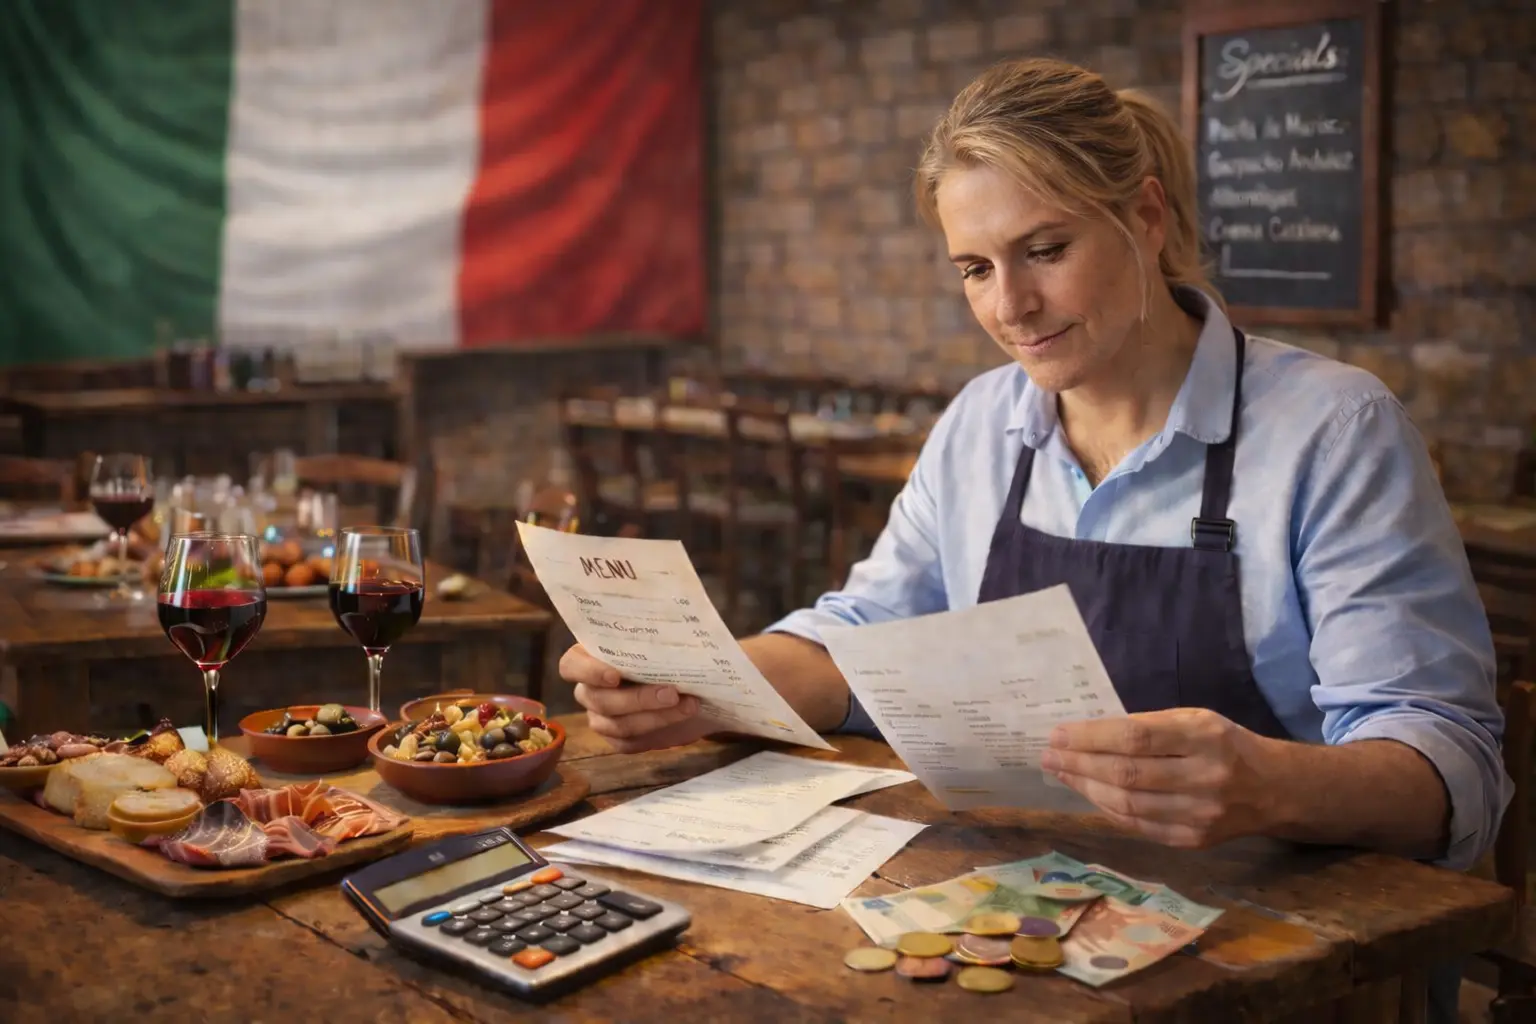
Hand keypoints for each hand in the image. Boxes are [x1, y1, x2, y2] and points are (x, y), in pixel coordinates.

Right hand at [559, 644, 707, 753]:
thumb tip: (673, 617)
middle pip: (599, 699)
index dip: (588, 671)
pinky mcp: (619, 740)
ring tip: (688, 706)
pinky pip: (630, 742)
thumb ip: (658, 632)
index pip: (571, 665)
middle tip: (672, 692)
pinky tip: (683, 718)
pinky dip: (658, 731)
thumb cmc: (669, 653)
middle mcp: (589, 688)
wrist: (688, 685)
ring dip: (655, 717)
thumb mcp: (664, 637)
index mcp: (590, 657)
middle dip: (638, 698)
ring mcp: (601, 717)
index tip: (615, 676)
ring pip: (616, 725)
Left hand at [1039, 708, 1280, 848]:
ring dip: (1086, 788)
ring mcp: (1199, 815)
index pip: (1136, 737)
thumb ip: (1149, 725)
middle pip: (1127, 774)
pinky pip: (1138, 826)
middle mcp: (1204, 778)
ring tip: (1062, 773)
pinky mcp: (1193, 841)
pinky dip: (1107, 809)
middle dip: (1079, 764)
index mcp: (1204, 738)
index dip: (1091, 737)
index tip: (1058, 734)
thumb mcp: (1195, 720)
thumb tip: (1089, 734)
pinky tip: (1089, 794)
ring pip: (1127, 804)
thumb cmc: (1224, 744)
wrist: (1273, 789)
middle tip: (1049, 756)